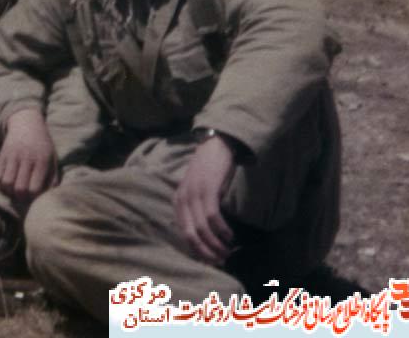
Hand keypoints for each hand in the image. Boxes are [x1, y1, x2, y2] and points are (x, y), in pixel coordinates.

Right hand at [0, 108, 55, 204]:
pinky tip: (8, 181)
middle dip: (21, 198)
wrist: (27, 123)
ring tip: (14, 191)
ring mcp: (13, 155)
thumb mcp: (52, 158)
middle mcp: (27, 158)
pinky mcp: (2, 154)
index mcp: (42, 161)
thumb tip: (49, 196)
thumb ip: (53, 177)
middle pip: (20, 188)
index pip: (35, 188)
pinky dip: (1, 183)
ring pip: (6, 183)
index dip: (33, 198)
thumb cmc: (42, 145)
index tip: (34, 197)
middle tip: (23, 198)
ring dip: (9, 192)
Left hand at [174, 134, 237, 265]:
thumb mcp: (198, 192)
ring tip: (227, 251)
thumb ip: (197, 210)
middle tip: (220, 260)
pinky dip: (221, 229)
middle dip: (206, 252)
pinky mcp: (207, 189)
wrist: (216, 146)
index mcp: (178, 202)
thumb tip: (208, 238)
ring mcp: (194, 194)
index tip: (211, 261)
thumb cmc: (209, 173)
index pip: (183, 234)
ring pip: (202, 228)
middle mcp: (182, 199)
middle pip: (190, 234)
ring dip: (215, 244)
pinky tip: (230, 235)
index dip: (197, 251)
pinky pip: (212, 216)